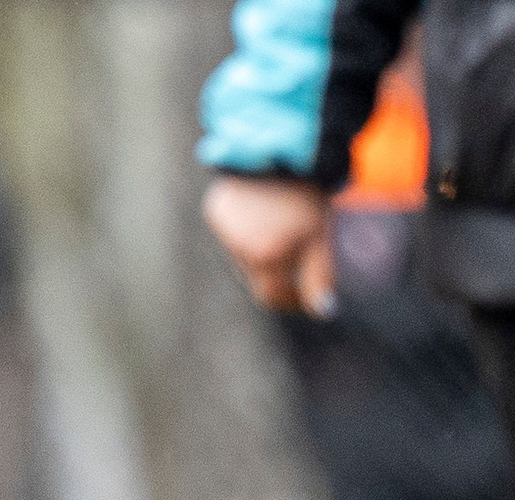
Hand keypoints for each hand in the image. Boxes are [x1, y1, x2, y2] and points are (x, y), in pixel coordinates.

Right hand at [203, 175, 336, 316]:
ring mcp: (224, 231)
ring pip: (244, 257)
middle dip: (279, 275)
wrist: (280, 147)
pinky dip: (248, 232)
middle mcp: (238, 251)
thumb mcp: (321, 235)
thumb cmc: (306, 192)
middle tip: (301, 261)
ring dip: (263, 253)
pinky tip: (263, 215)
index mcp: (264, 258)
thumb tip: (324, 312)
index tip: (308, 297)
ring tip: (284, 230)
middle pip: (258, 278)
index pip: (273, 296)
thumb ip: (320, 276)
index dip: (292, 300)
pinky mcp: (216, 211)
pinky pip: (232, 234)